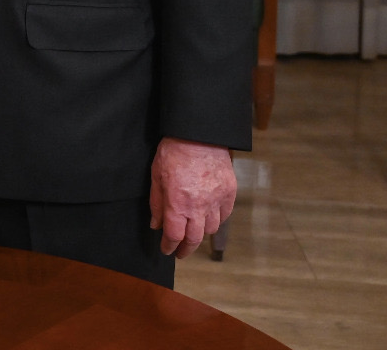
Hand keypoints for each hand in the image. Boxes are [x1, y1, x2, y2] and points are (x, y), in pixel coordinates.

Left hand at [148, 137, 234, 258]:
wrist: (199, 134)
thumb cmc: (173, 151)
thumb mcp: (156, 176)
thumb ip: (156, 203)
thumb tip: (156, 225)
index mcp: (178, 202)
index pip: (174, 235)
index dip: (169, 246)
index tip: (166, 250)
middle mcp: (199, 206)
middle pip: (194, 239)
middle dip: (186, 249)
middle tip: (181, 252)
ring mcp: (217, 200)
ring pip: (211, 229)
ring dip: (201, 233)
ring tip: (194, 231)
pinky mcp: (229, 192)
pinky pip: (225, 215)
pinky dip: (216, 220)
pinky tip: (208, 217)